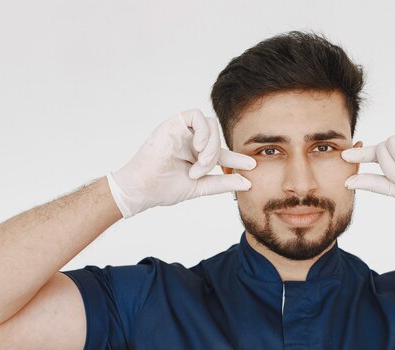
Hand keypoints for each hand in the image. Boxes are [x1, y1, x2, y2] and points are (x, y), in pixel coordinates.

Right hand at [106, 109, 255, 218]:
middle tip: (206, 168)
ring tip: (199, 162)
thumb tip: (247, 183)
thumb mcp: (199, 187)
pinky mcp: (173, 124)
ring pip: (210, 125)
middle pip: (217, 136)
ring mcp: (182, 132)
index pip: (222, 154)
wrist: (141, 188)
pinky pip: (196, 116)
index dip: (237, 158)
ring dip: (209, 146)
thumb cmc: (163, 188)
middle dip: (218, 153)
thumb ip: (222, 183)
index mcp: (196, 156)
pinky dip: (202, 132)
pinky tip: (197, 147)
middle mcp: (190, 141)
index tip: (253, 166)